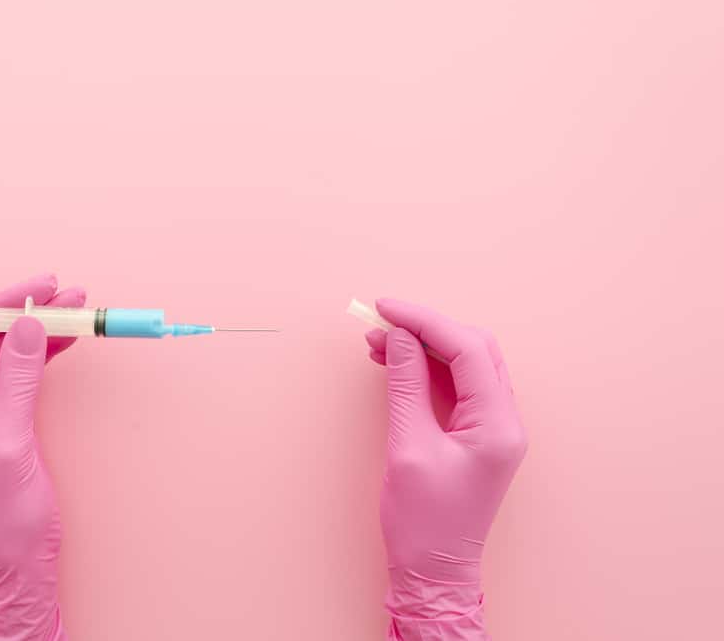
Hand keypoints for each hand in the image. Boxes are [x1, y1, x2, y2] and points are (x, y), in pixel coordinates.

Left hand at [0, 241, 83, 640]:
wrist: (15, 563)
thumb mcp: (5, 439)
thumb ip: (16, 378)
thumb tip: (27, 324)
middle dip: (11, 305)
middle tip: (51, 284)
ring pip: (4, 350)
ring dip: (36, 325)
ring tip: (73, 301)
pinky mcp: (7, 420)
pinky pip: (23, 372)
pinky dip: (46, 352)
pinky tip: (70, 336)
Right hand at [365, 299, 526, 638]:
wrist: (434, 574)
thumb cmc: (423, 522)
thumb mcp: (408, 448)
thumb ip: (405, 385)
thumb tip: (398, 337)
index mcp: (498, 424)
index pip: (467, 349)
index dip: (424, 321)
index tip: (386, 309)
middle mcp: (504, 420)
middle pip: (473, 350)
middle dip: (426, 330)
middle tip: (382, 324)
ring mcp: (493, 428)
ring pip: (464, 366)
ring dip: (424, 349)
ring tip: (379, 343)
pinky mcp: (476, 436)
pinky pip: (456, 388)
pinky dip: (427, 371)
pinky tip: (396, 365)